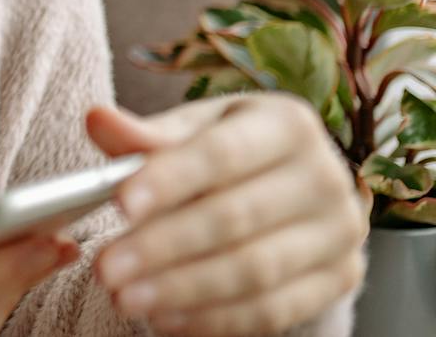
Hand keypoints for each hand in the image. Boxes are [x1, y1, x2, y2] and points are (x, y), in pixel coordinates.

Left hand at [86, 96, 369, 335]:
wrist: (288, 183)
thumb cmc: (226, 150)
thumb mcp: (189, 131)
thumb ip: (143, 135)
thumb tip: (97, 120)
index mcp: (288, 123)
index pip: (221, 154)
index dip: (169, 179)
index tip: (119, 204)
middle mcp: (325, 176)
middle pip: (235, 217)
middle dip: (163, 246)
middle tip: (106, 267)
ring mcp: (339, 233)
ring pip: (254, 270)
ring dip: (181, 289)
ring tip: (125, 297)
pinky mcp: (340, 279)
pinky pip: (274, 310)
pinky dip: (214, 318)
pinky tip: (165, 318)